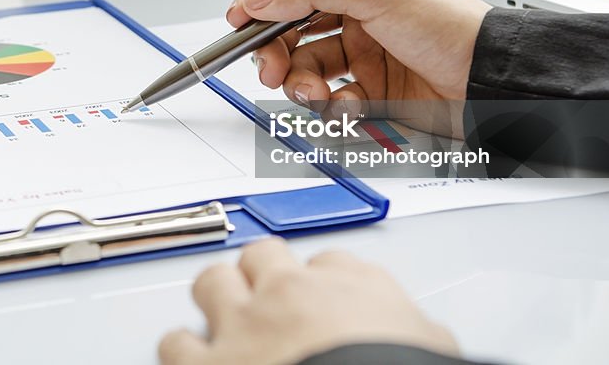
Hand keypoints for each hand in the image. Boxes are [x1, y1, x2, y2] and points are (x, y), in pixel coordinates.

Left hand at [159, 238, 458, 364]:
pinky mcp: (211, 362)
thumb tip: (422, 338)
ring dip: (215, 299)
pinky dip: (181, 351)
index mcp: (352, 286)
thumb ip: (412, 327)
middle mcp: (294, 292)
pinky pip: (177, 343)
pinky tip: (189, 357)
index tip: (320, 294)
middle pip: (264, 255)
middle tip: (265, 297)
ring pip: (213, 282)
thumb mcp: (431, 344)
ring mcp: (247, 324)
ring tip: (221, 317)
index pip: (331, 262)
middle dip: (261, 274)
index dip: (320, 281)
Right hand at [226, 0, 490, 133]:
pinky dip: (332, 104)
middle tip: (268, 65)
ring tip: (310, 93)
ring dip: (299, 80)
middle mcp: (358, 5)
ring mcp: (363, 46)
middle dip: (273, 46)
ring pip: (305, 63)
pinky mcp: (370, 85)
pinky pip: (330, 95)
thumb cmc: (455, 28)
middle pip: (290, 21)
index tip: (240, 14)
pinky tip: (348, 104)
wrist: (493, 84)